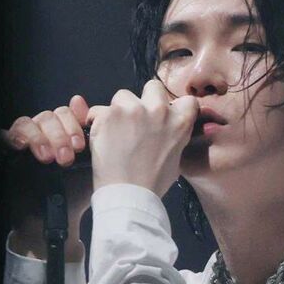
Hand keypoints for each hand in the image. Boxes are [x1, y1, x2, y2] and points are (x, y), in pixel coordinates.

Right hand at [5, 94, 92, 215]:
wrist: (56, 220)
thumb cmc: (75, 194)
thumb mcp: (92, 170)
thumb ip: (94, 143)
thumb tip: (91, 116)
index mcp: (66, 134)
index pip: (67, 114)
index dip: (73, 125)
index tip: (80, 146)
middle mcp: (47, 134)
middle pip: (49, 117)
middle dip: (59, 136)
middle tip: (66, 158)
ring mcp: (28, 141)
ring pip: (29, 123)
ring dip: (39, 138)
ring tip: (47, 159)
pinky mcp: (10, 152)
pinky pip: (6, 135)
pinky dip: (14, 136)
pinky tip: (21, 145)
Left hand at [86, 79, 198, 197]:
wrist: (129, 196)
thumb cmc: (153, 184)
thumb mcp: (175, 159)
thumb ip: (174, 137)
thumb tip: (172, 130)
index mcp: (180, 122)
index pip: (187, 100)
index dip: (174, 105)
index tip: (165, 114)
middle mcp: (159, 110)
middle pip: (152, 87)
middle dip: (144, 100)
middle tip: (136, 121)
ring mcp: (133, 110)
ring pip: (122, 97)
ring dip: (118, 111)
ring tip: (115, 135)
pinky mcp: (109, 115)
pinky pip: (98, 111)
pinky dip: (97, 123)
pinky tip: (100, 140)